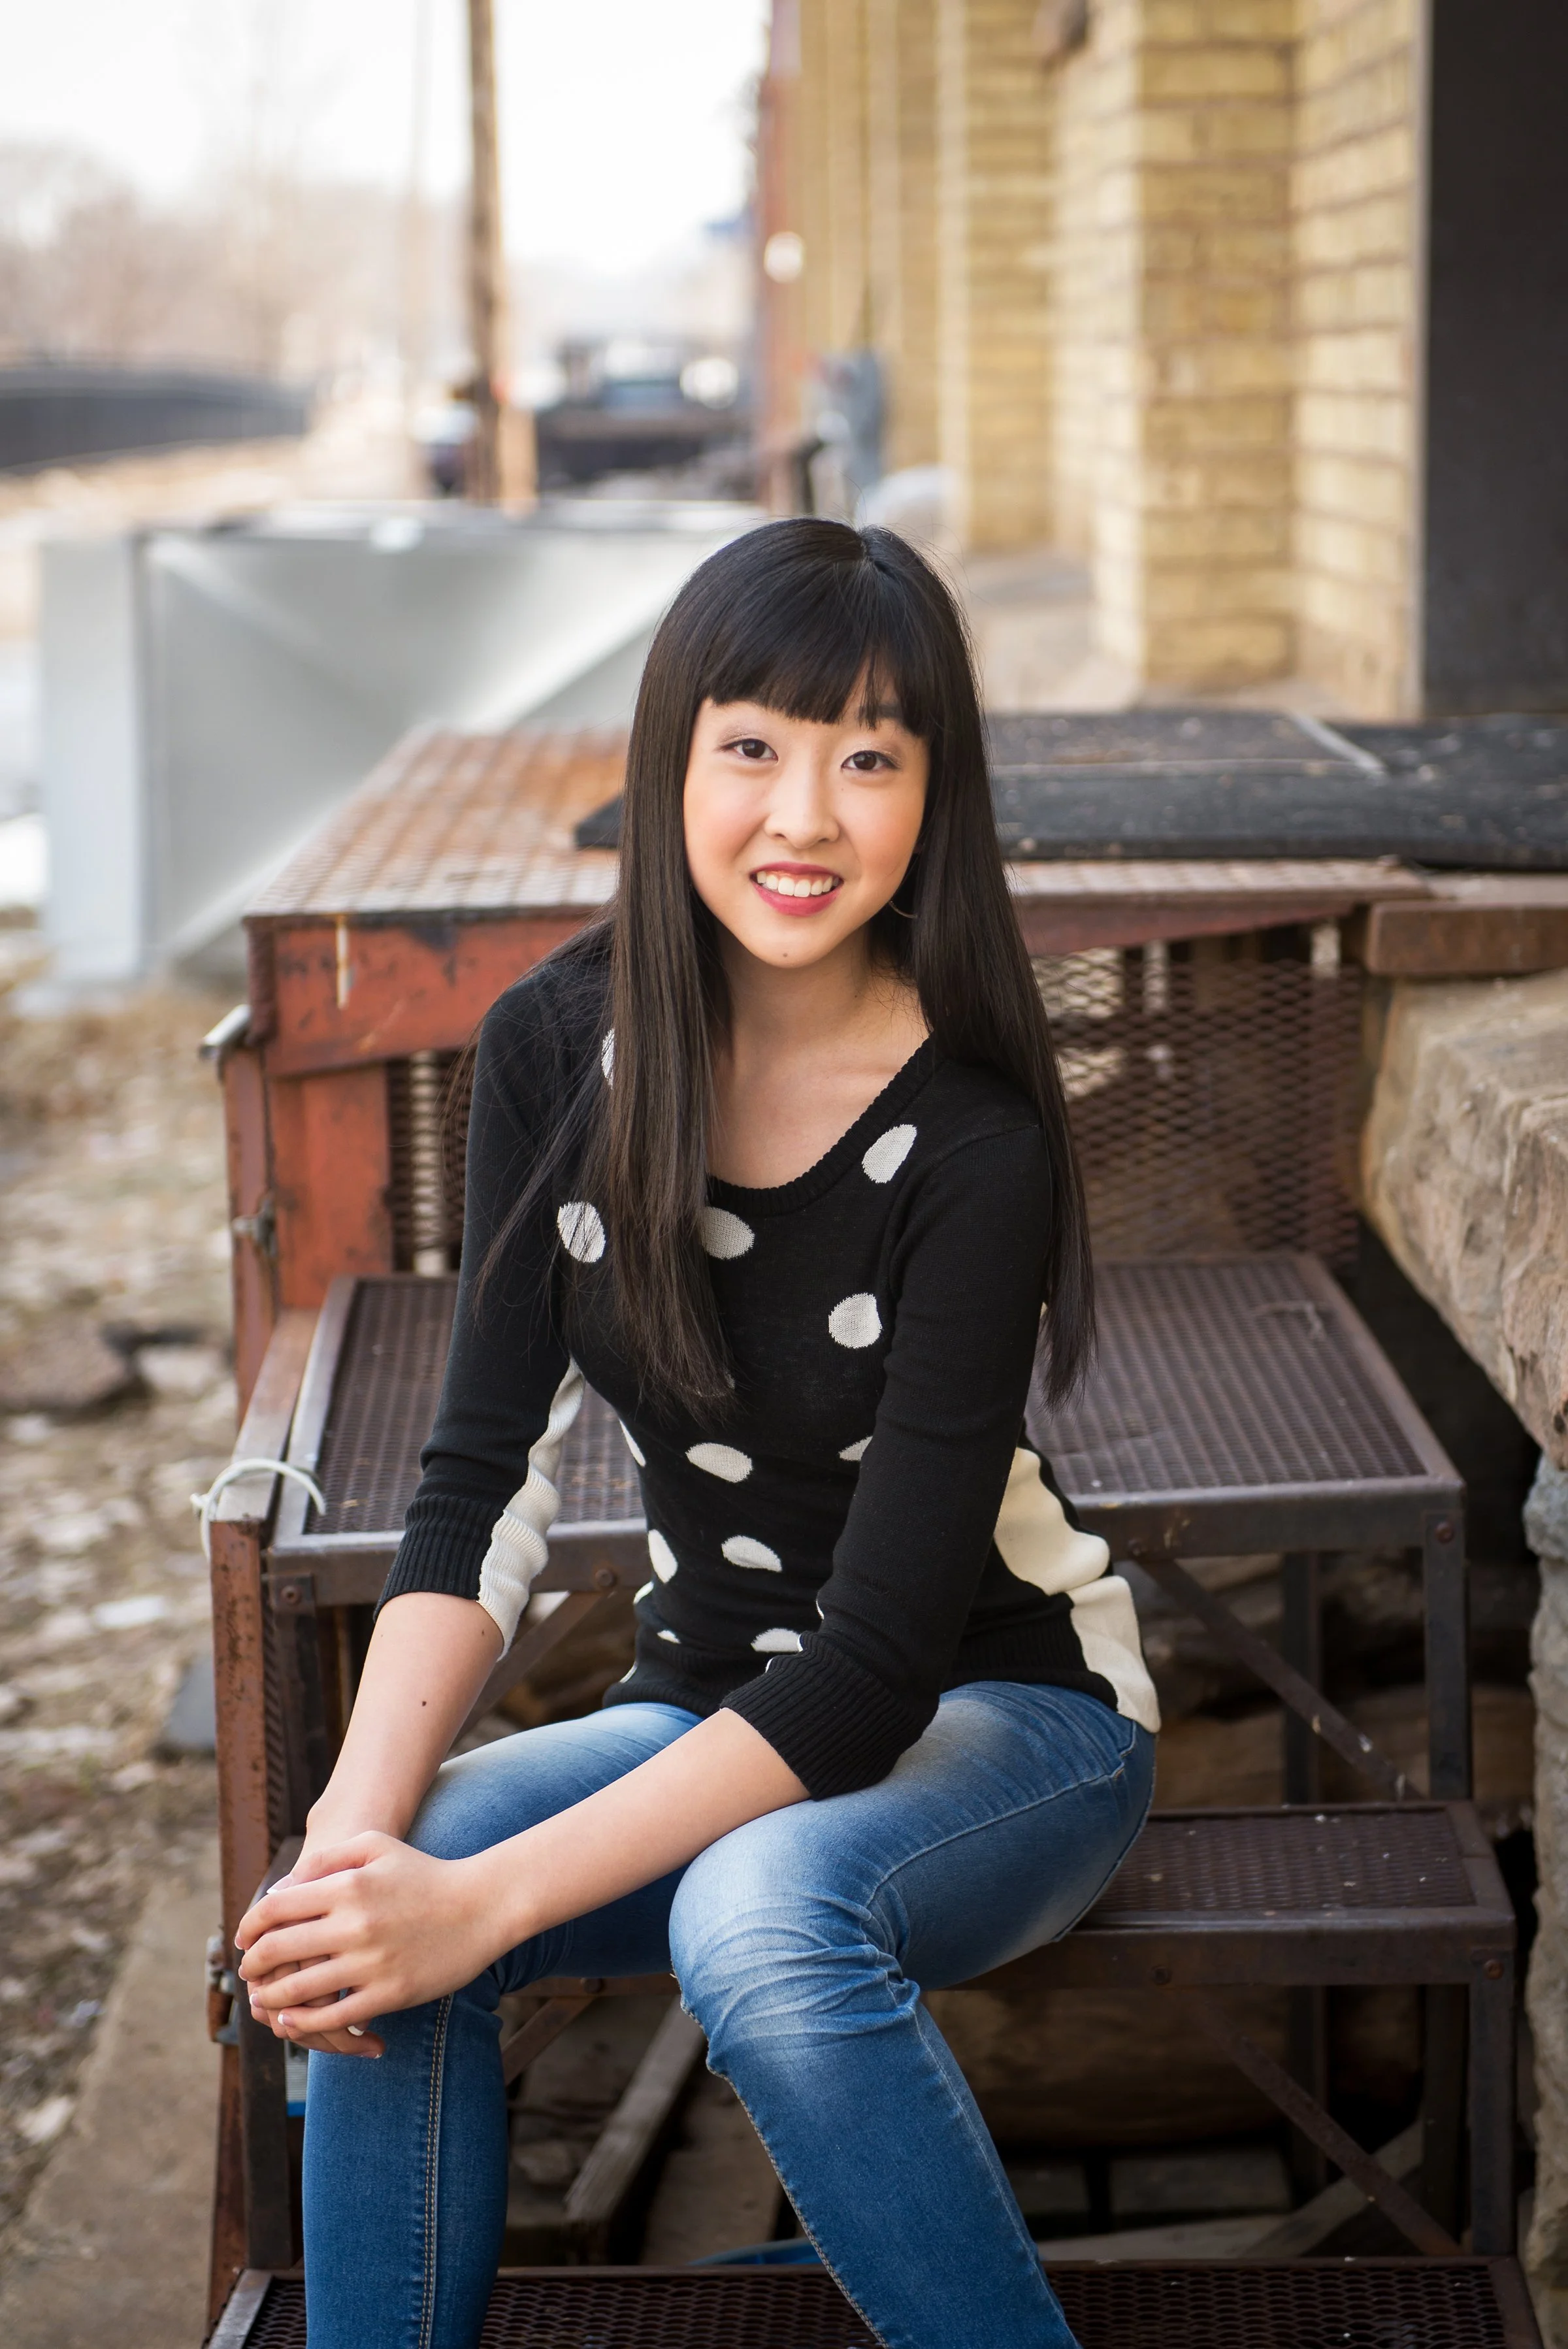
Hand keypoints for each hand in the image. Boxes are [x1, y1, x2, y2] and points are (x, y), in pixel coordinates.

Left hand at [236, 1834, 501, 2056]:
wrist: (482, 1905)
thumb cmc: (424, 1873)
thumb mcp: (376, 1846)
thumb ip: (326, 1859)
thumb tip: (280, 1889)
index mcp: (347, 1885)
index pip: (276, 1909)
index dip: (250, 1926)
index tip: (243, 1938)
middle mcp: (354, 1924)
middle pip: (279, 1950)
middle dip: (253, 1963)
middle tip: (247, 1971)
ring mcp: (371, 1962)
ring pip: (299, 1988)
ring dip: (271, 1998)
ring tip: (263, 2000)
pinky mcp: (389, 1993)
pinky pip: (332, 2016)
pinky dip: (304, 2022)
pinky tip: (292, 2021)